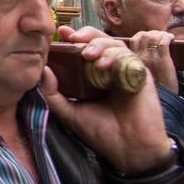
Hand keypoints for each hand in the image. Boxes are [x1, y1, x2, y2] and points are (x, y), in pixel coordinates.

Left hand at [40, 26, 171, 174]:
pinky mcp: (141, 76)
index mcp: (93, 76)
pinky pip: (129, 57)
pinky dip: (115, 56)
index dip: (74, 37)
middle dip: (86, 35)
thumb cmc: (101, 132)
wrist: (129, 150)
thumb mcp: (69, 112)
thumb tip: (42, 70)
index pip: (85, 48)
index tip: (62, 33)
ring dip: (99, 45)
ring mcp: (126, 72)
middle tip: (74, 38)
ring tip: (87, 54)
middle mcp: (110, 71)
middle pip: (100, 40)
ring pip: (114, 45)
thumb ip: (53, 93)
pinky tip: (103, 66)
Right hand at [129, 29, 179, 91]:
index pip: (134, 40)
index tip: (149, 37)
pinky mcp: (163, 60)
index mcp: (133, 60)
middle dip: (152, 33)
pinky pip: (163, 43)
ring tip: (165, 36)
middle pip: (143, 35)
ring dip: (160, 34)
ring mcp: (152, 58)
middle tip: (159, 36)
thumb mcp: (139, 73)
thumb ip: (138, 61)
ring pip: (153, 37)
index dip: (142, 35)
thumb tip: (143, 51)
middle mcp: (140, 57)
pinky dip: (168, 37)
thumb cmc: (153, 87)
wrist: (163, 98)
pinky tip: (171, 38)